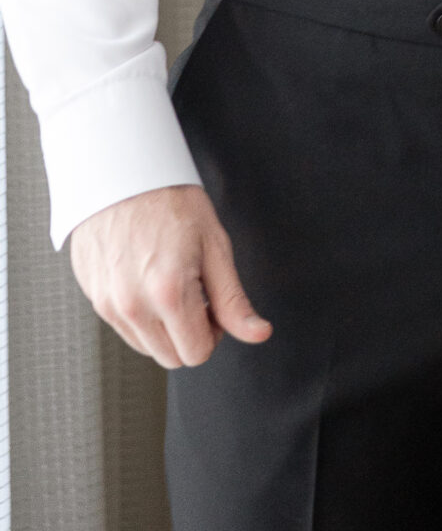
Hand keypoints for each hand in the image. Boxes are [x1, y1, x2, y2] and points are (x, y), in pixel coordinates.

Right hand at [70, 183, 272, 369]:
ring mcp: (108, 305)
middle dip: (190, 333)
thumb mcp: (215, 245)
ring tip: (170, 281)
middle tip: (195, 291)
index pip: (197, 353)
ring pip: (146, 348)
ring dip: (164, 327)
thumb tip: (258, 333)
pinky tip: (146, 278)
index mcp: (169, 293)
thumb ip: (233, 299)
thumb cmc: (171, 201)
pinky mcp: (94, 298)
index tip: (213, 305)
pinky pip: (123, 328)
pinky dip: (141, 316)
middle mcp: (133, 306)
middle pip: (171, 358)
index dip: (214, 332)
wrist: (122, 173)